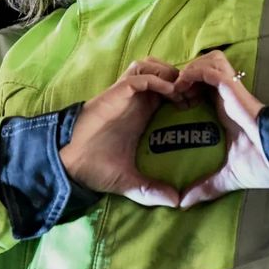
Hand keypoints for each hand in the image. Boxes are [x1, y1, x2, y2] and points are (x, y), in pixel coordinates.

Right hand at [59, 57, 182, 207]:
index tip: (197, 106)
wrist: (70, 163)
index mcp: (141, 113)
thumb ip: (152, 189)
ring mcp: (125, 94)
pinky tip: (169, 93)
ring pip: (150, 66)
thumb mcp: (132, 181)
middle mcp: (135, 100)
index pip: (167, 90)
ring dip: (168, 73)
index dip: (184, 92)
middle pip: (161, 71)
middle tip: (193, 96)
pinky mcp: (116, 92)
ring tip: (180, 93)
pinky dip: (157, 79)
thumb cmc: (97, 168)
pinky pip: (140, 76)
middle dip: (180, 78)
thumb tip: (177, 202)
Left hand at [172, 49, 268, 208]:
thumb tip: (183, 203)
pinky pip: (210, 69)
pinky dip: (194, 73)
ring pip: (209, 61)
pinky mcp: (233, 87)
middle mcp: (228, 97)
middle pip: (206, 68)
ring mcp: (231, 90)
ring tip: (178, 89)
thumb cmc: (261, 165)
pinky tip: (183, 87)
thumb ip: (206, 186)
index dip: (188, 90)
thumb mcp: (227, 176)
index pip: (206, 88)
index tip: (174, 105)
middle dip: (186, 76)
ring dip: (190, 70)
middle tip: (173, 94)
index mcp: (227, 112)